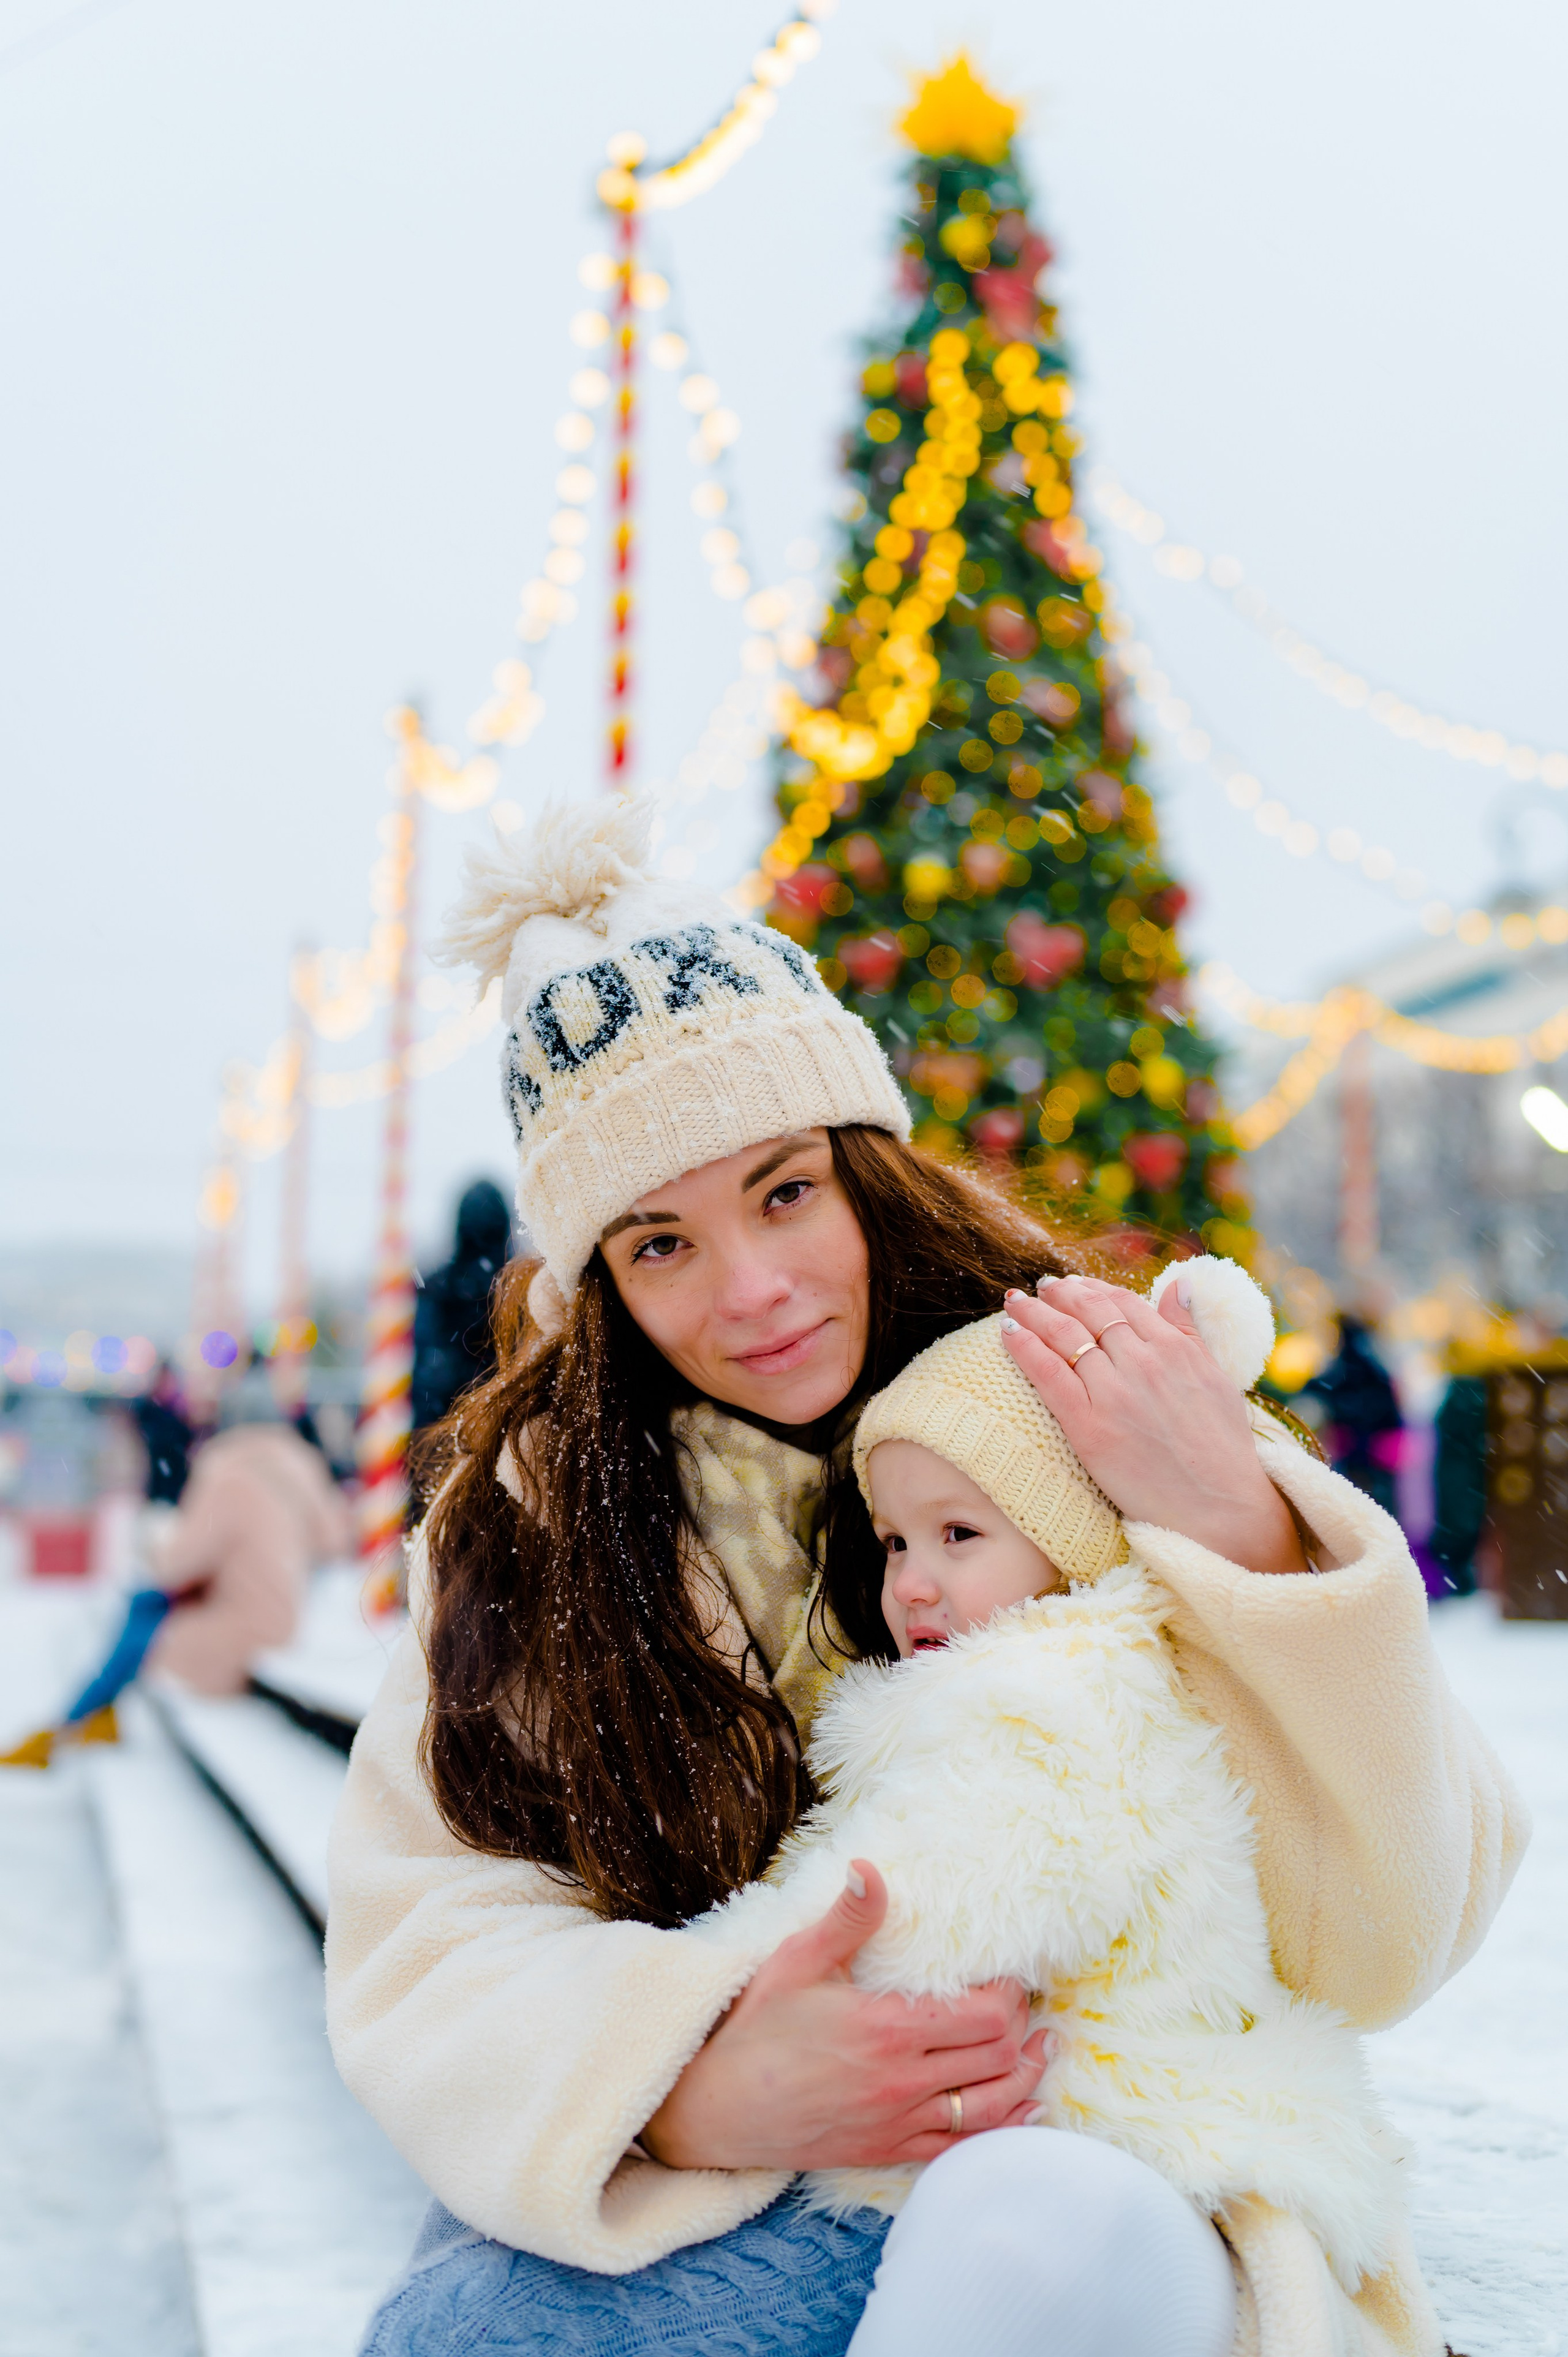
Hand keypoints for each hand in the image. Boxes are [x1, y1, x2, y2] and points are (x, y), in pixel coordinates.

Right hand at [641, 1862, 1051, 2170]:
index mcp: (887, 2030)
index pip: (984, 2018)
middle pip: (996, 2059)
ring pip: (989, 2108)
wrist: (717, 2108)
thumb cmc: (756, 2029)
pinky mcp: (888, 2150)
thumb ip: (847, 1919)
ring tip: (1040, 2049)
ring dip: (1024, 2077)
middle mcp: (901, 2083)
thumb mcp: (798, 1962)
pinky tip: (1017, 2109)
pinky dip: (999, 2127)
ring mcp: (897, 2123)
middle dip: (1020, 2028)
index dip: (1010, 1995)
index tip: (1009, 1975)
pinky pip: (960, 2147)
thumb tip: (871, 1868)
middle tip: (1023, 2003)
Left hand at [1000, 1272, 1306, 1575]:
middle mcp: (1143, 1362)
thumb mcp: (1216, 1377)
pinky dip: (1024, 1347)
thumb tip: (1179, 1283)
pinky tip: (1008, 1332)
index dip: (1094, 1289)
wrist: (1219, 1508)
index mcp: (1175, 1348)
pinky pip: (1048, 1374)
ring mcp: (1114, 1393)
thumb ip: (1190, 1329)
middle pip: (1089, 1312)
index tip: (1076, 1284)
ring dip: (1034, 1312)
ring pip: (1064, 1335)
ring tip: (1016, 1302)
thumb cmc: (1221, 1449)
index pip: (1124, 1303)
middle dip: (1060, 1293)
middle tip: (1041, 1286)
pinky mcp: (1089, 1426)